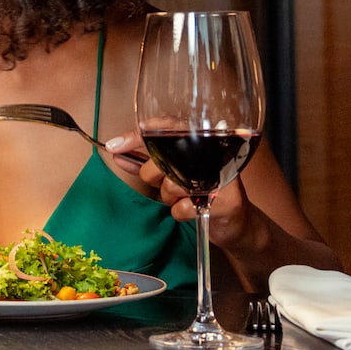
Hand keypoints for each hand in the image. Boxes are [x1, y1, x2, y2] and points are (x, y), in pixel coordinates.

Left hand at [115, 137, 258, 253]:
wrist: (236, 222)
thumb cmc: (201, 192)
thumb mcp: (174, 172)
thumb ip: (148, 161)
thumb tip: (116, 151)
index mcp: (201, 140)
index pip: (165, 127)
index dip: (136, 135)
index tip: (114, 146)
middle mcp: (213, 153)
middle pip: (162, 159)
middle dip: (152, 175)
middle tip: (162, 182)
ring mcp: (222, 176)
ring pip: (171, 185)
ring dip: (170, 197)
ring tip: (185, 197)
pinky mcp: (226, 201)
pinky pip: (183, 208)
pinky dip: (180, 213)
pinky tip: (191, 209)